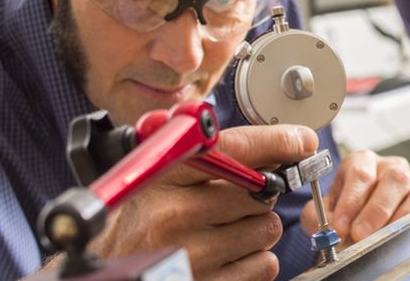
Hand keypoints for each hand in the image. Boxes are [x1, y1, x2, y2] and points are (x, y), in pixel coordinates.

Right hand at [88, 124, 318, 280]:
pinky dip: (255, 260)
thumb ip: (204, 157)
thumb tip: (272, 145)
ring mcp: (191, 255)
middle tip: (235, 201)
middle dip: (259, 194)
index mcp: (164, 176)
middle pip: (260, 192)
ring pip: (266, 228)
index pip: (235, 149)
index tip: (302, 141)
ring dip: (256, 228)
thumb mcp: (158, 177)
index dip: (277, 141)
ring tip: (224, 231)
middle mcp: (175, 214)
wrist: (108, 270)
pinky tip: (227, 256)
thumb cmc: (138, 218)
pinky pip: (263, 264)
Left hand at [301, 150, 409, 243]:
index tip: (341, 226)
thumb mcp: (325, 213)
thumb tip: (328, 226)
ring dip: (401, 217)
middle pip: (394, 177)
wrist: (359, 231)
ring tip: (384, 238)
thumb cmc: (345, 215)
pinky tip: (406, 238)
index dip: (351, 201)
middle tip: (361, 234)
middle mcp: (391, 167)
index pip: (360, 173)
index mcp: (363, 162)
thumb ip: (319, 216)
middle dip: (377, 210)